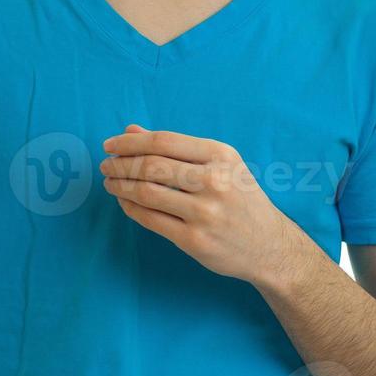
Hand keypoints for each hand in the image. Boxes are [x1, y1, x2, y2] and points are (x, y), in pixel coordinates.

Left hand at [99, 124, 299, 284]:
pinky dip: (130, 208)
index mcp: (220, 155)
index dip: (130, 142)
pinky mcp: (195, 240)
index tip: (110, 145)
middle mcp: (215, 181)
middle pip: (151, 166)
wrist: (269, 245)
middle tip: (106, 165)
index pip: (164, 141)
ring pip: (147, 193)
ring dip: (120, 186)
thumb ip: (175, 147)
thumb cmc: (239, 197)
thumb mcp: (219, 164)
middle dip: (120, 164)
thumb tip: (131, 130)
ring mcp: (205, 213)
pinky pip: (150, 220)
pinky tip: (124, 202)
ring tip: (110, 182)